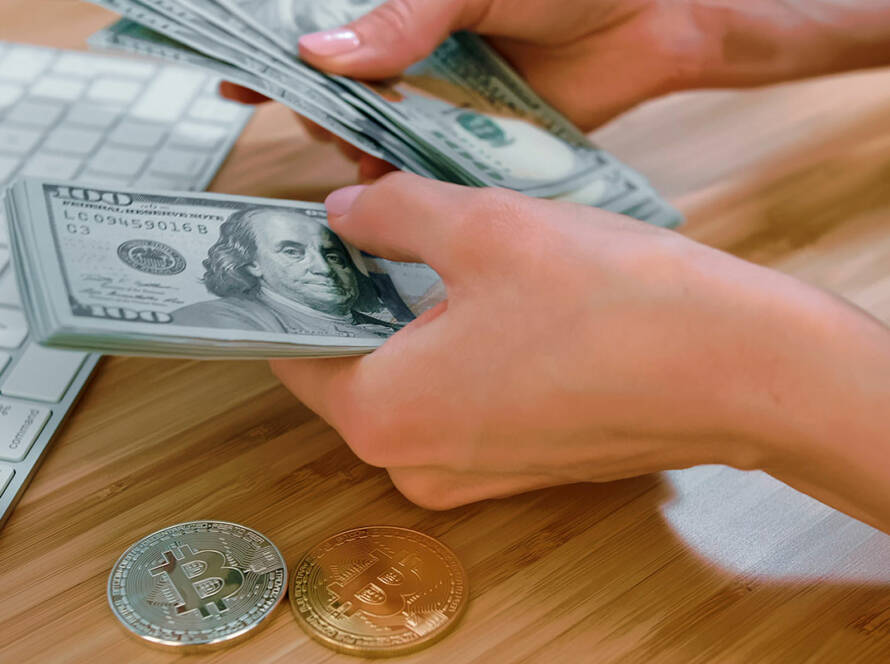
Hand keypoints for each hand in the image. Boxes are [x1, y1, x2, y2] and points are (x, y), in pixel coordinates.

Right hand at [224, 0, 889, 176]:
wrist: (657, 18)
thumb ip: (405, 17)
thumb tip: (321, 51)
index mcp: (402, 9)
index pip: (318, 27)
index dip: (267, 48)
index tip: (226, 77)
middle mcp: (413, 55)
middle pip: (336, 89)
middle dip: (308, 108)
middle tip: (292, 124)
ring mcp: (442, 101)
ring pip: (374, 134)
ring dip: (350, 153)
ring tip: (336, 167)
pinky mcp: (476, 142)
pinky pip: (424, 166)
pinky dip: (400, 181)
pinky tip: (384, 191)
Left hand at [270, 173, 889, 520]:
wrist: (737, 370)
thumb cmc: (609, 303)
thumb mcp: (480, 226)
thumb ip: (390, 214)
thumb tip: (346, 214)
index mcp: (382, 415)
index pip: (293, 352)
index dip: (294, 290)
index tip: (303, 244)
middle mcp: (417, 463)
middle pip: (352, 368)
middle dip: (361, 298)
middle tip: (378, 228)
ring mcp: (472, 474)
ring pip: (412, 382)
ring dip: (417, 321)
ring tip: (447, 256)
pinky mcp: (520, 465)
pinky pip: (462, 401)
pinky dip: (463, 352)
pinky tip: (502, 302)